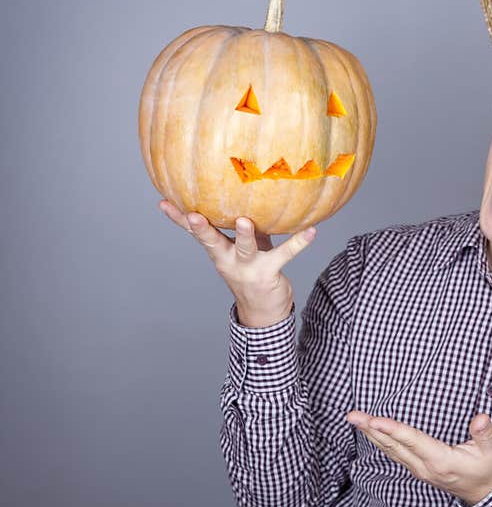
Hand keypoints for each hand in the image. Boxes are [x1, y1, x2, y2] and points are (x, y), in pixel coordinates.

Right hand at [157, 199, 316, 326]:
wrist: (263, 312)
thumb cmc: (253, 270)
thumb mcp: (242, 248)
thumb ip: (240, 226)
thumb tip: (243, 194)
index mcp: (219, 251)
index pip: (195, 232)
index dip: (179, 218)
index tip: (163, 201)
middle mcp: (228, 260)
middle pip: (211, 242)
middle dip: (201, 228)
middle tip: (193, 215)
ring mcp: (248, 268)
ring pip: (244, 248)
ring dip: (245, 235)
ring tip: (246, 221)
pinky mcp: (269, 273)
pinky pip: (284, 254)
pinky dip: (299, 242)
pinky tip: (312, 230)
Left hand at [346, 410, 491, 506]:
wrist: (488, 493)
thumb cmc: (489, 469)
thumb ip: (485, 433)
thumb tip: (480, 419)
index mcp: (441, 461)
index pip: (412, 441)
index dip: (392, 430)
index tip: (374, 419)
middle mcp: (425, 467)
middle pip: (393, 446)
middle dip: (371, 429)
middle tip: (352, 415)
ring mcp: (420, 470)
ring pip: (390, 451)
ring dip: (371, 434)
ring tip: (355, 419)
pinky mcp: (418, 469)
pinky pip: (394, 454)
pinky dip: (380, 442)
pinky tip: (372, 432)